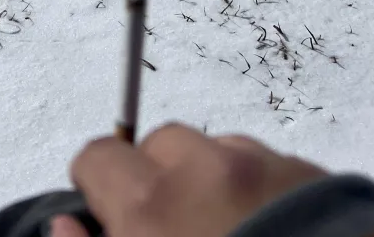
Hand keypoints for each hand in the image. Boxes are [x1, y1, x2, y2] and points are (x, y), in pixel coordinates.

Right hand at [51, 122, 325, 236]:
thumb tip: (63, 226)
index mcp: (150, 206)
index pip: (96, 156)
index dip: (98, 187)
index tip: (109, 213)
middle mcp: (201, 170)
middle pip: (160, 145)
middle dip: (161, 180)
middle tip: (176, 231)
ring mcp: (261, 166)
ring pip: (218, 151)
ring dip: (214, 180)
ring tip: (232, 236)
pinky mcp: (311, 176)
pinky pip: (270, 164)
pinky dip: (263, 189)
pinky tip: (273, 235)